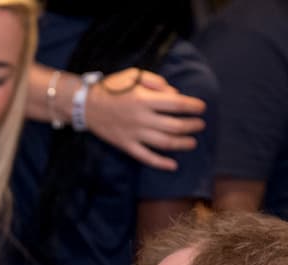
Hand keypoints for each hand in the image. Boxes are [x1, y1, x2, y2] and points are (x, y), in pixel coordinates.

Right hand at [86, 68, 205, 170]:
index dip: (193, 106)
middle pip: (174, 125)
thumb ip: (156, 82)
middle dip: (192, 126)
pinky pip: (146, 157)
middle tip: (200, 125)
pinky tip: (173, 165)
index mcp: (144, 99)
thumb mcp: (133, 75)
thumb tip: (174, 94)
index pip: (176, 104)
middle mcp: (141, 118)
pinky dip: (161, 163)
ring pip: (164, 143)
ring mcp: (134, 134)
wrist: (86, 105)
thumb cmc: (112, 87)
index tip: (202, 107)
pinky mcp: (126, 145)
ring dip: (182, 144)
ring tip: (193, 142)